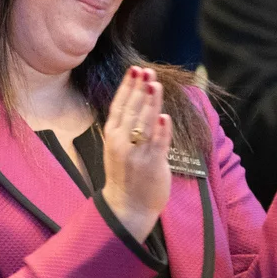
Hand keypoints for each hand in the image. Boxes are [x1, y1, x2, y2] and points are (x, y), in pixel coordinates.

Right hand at [101, 66, 171, 241]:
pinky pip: (157, 143)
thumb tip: (138, 102)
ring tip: (155, 84)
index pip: (119, 105)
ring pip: (144, 122)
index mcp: (112, 136)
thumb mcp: (118, 148)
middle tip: (146, 71)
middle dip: (139, 89)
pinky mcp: (151, 164)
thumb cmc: (126, 175)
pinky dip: (161, 129)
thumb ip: (126, 127)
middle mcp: (121, 143)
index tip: (135, 70)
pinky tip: (163, 115)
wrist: (127, 207)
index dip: (127, 86)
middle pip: (132, 110)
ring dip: (150, 102)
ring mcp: (136, 153)